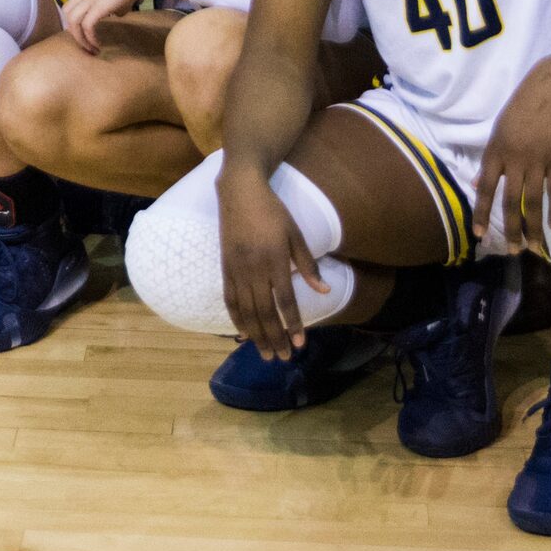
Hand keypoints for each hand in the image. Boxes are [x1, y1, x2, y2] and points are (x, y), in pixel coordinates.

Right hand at [218, 158, 325, 353]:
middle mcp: (254, 269)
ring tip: (265, 353)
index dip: (293, 324)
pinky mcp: (225, 268)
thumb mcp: (295, 234)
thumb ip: (308, 265)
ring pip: (246, 311)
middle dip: (275, 337)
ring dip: (256, 335)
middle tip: (283, 357)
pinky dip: (237, 319)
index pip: (285, 301)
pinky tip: (244, 333)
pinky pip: (230, 300)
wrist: (240, 192)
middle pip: (264, 312)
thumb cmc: (273, 212)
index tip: (300, 343)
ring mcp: (237, 270)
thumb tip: (325, 290)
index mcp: (274, 260)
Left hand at [472, 54, 550, 254]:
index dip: (481, 213)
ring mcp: (538, 158)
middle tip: (512, 251)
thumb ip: (492, 157)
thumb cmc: (526, 104)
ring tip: (535, 248)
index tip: (479, 235)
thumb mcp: (500, 127)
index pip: (485, 188)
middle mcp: (514, 157)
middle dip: (510, 229)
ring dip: (533, 228)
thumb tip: (479, 181)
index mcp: (496, 149)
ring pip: (533, 202)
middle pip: (510, 201)